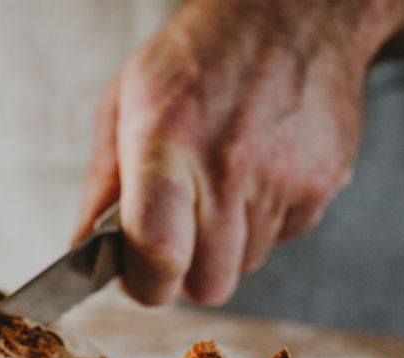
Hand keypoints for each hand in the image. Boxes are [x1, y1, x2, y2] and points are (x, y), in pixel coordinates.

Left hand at [75, 0, 388, 304]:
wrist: (297, 12)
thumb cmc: (200, 55)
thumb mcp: (126, 101)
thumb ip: (102, 184)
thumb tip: (83, 249)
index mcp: (167, 141)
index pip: (157, 255)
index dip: (143, 284)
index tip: (137, 275)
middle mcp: (229, 166)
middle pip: (207, 284)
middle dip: (185, 274)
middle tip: (176, 236)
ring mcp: (283, 179)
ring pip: (245, 266)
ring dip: (224, 245)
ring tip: (218, 186)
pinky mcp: (321, 187)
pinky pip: (280, 241)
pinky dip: (261, 223)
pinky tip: (255, 175)